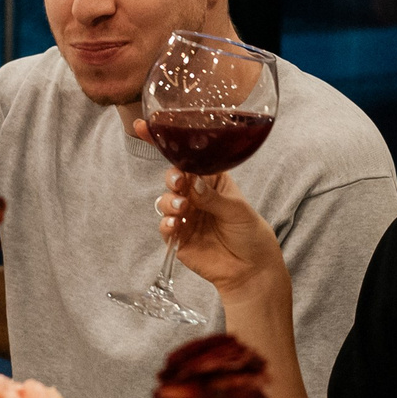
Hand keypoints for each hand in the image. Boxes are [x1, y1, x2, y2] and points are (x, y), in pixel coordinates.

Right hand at [138, 133, 287, 298]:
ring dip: (169, 201)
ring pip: (165, 201)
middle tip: (179, 183)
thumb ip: (213, 197)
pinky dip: (166, 223)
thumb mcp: (237, 210)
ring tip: (183, 208)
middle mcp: (195, 195)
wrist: (251, 269)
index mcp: (211, 180)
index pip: (188, 158)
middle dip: (171, 178)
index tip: (145, 127)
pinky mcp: (178, 238)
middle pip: (172, 178)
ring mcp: (185, 216)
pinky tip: (175, 225)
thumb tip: (192, 183)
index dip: (166, 143)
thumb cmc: (250, 233)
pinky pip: (164, 226)